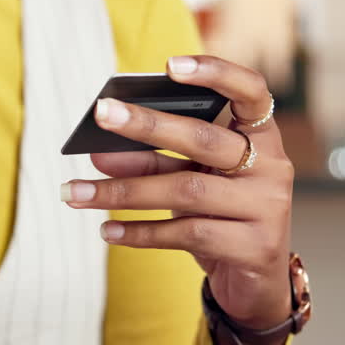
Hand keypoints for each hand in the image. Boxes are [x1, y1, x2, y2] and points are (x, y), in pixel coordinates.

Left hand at [61, 56, 293, 344]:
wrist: (253, 279)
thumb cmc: (217, 214)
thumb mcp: (188, 180)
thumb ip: (151, 161)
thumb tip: (98, 152)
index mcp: (261, 136)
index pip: (251, 90)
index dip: (216, 74)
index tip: (169, 65)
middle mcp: (271, 166)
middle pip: (203, 139)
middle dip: (147, 125)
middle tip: (101, 113)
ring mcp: (266, 207)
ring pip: (186, 191)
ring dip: (122, 192)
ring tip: (74, 192)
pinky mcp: (252, 246)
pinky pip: (185, 233)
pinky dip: (139, 232)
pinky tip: (106, 231)